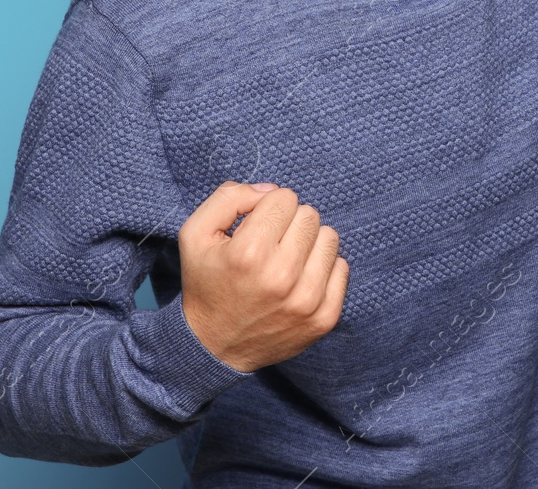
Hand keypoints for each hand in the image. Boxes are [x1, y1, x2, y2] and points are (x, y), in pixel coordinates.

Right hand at [177, 181, 349, 372]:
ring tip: (286, 260)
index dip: (267, 208)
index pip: (284, 198)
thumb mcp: (196, 234)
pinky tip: (299, 280)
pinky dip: (322, 268)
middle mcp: (282, 276)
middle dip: (289, 223)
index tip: (255, 228)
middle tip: (270, 245)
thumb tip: (272, 190)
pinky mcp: (324, 318)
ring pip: (330, 237)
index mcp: (249, 252)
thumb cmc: (206, 284)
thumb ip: (229, 198)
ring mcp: (307, 301)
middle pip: (309, 215)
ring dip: (308, 243)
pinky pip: (342, 267)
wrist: (214, 347)